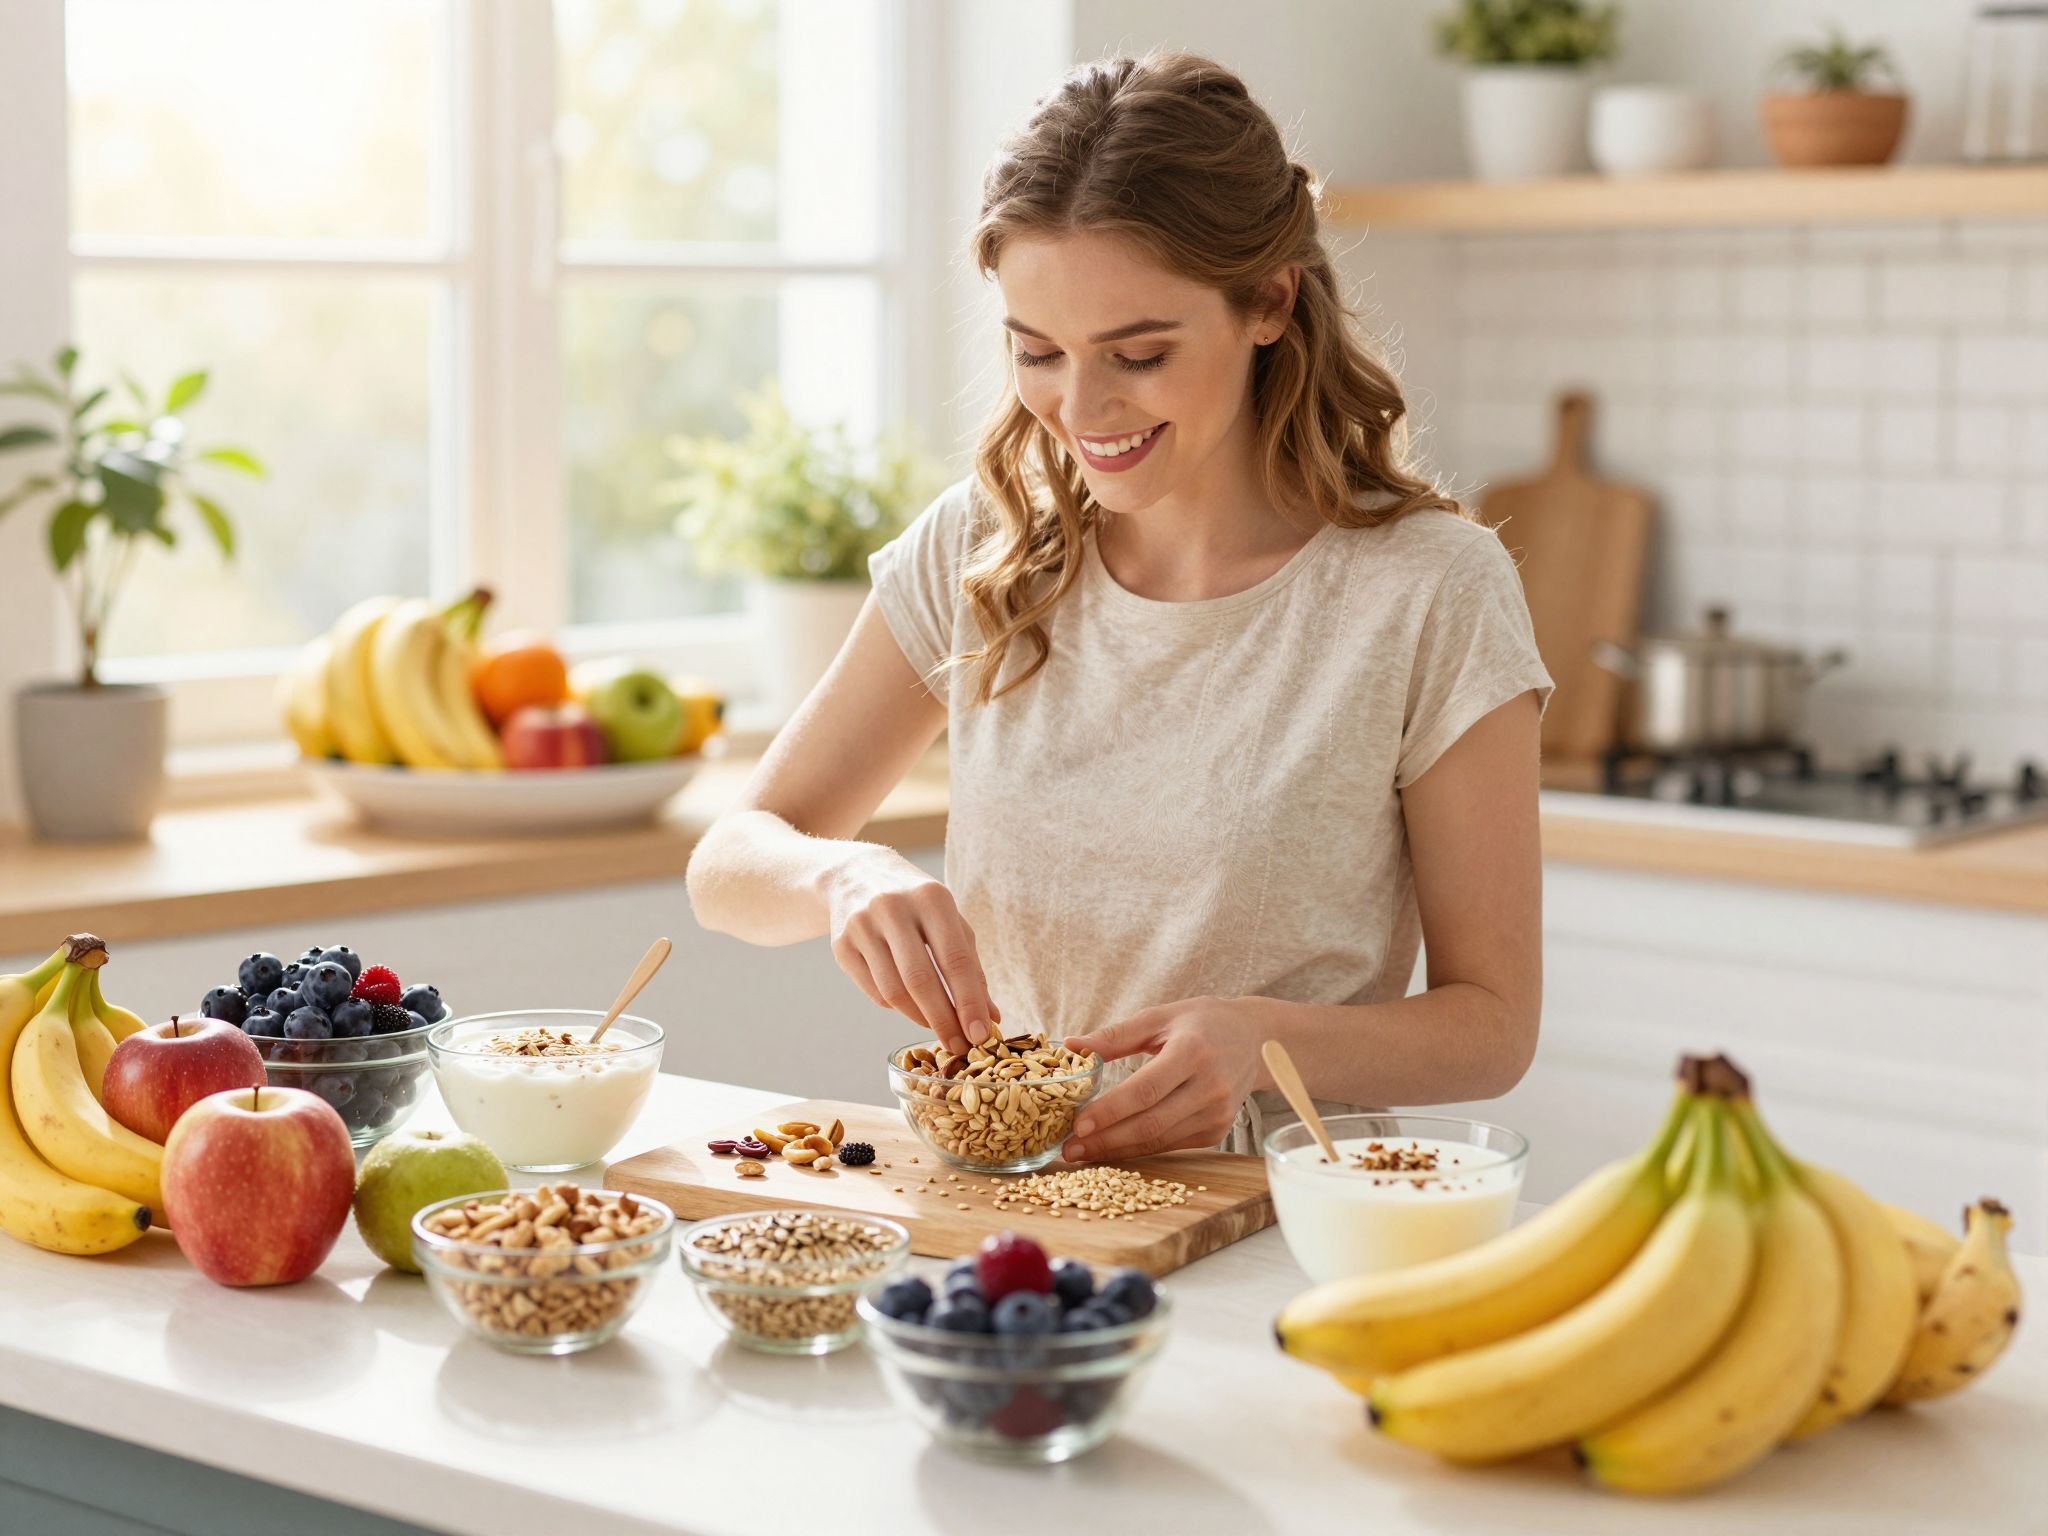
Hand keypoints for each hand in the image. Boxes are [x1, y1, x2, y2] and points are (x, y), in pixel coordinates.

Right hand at [821, 847, 998, 1054]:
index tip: (981, 1035)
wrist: (856, 875)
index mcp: (931, 898)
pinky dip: (898, 1007)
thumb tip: (990, 1018)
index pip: (954, 960)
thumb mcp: (949, 922)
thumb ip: (972, 967)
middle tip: (960, 1047)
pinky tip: (911, 1006)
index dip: (969, 1002)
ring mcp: (862, 926)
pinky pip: (875, 992)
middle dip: (944, 1021)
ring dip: (920, 1019)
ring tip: (939, 1029)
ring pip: (894, 992)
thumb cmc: (917, 904)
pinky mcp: (841, 945)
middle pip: (920, 981)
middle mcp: (893, 908)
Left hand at [1059, 995, 1273, 1161]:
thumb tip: (1070, 1046)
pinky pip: (1170, 1144)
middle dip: (1106, 1139)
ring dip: (1117, 1150)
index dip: (1111, 1111)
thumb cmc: (1202, 1023)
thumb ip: (1116, 1035)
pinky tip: (1112, 1147)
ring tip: (1082, 1152)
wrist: (1255, 1039)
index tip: (1078, 1124)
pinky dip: (1139, 1149)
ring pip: (1159, 1140)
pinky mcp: (1216, 1131)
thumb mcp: (1160, 1017)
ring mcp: (1216, 1113)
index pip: (1146, 1090)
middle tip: (1069, 1148)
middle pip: (1151, 1123)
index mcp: (1193, 1052)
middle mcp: (1210, 1087)